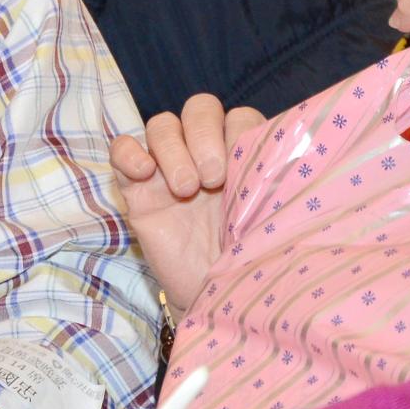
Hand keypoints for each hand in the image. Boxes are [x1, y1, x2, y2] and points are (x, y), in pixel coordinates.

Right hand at [109, 96, 264, 309]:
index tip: (243, 172)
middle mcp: (205, 153)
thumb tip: (288, 147)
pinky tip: (144, 174)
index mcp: (241, 155)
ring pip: (162, 125)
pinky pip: (122, 150)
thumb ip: (270, 179)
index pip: (239, 116)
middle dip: (205, 136)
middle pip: (199, 109)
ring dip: (172, 149)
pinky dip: (129, 152)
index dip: (239, 133)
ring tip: (185, 189)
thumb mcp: (266, 216)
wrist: (212, 299)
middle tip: (214, 178)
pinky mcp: (137, 188)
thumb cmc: (245, 257)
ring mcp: (168, 167)